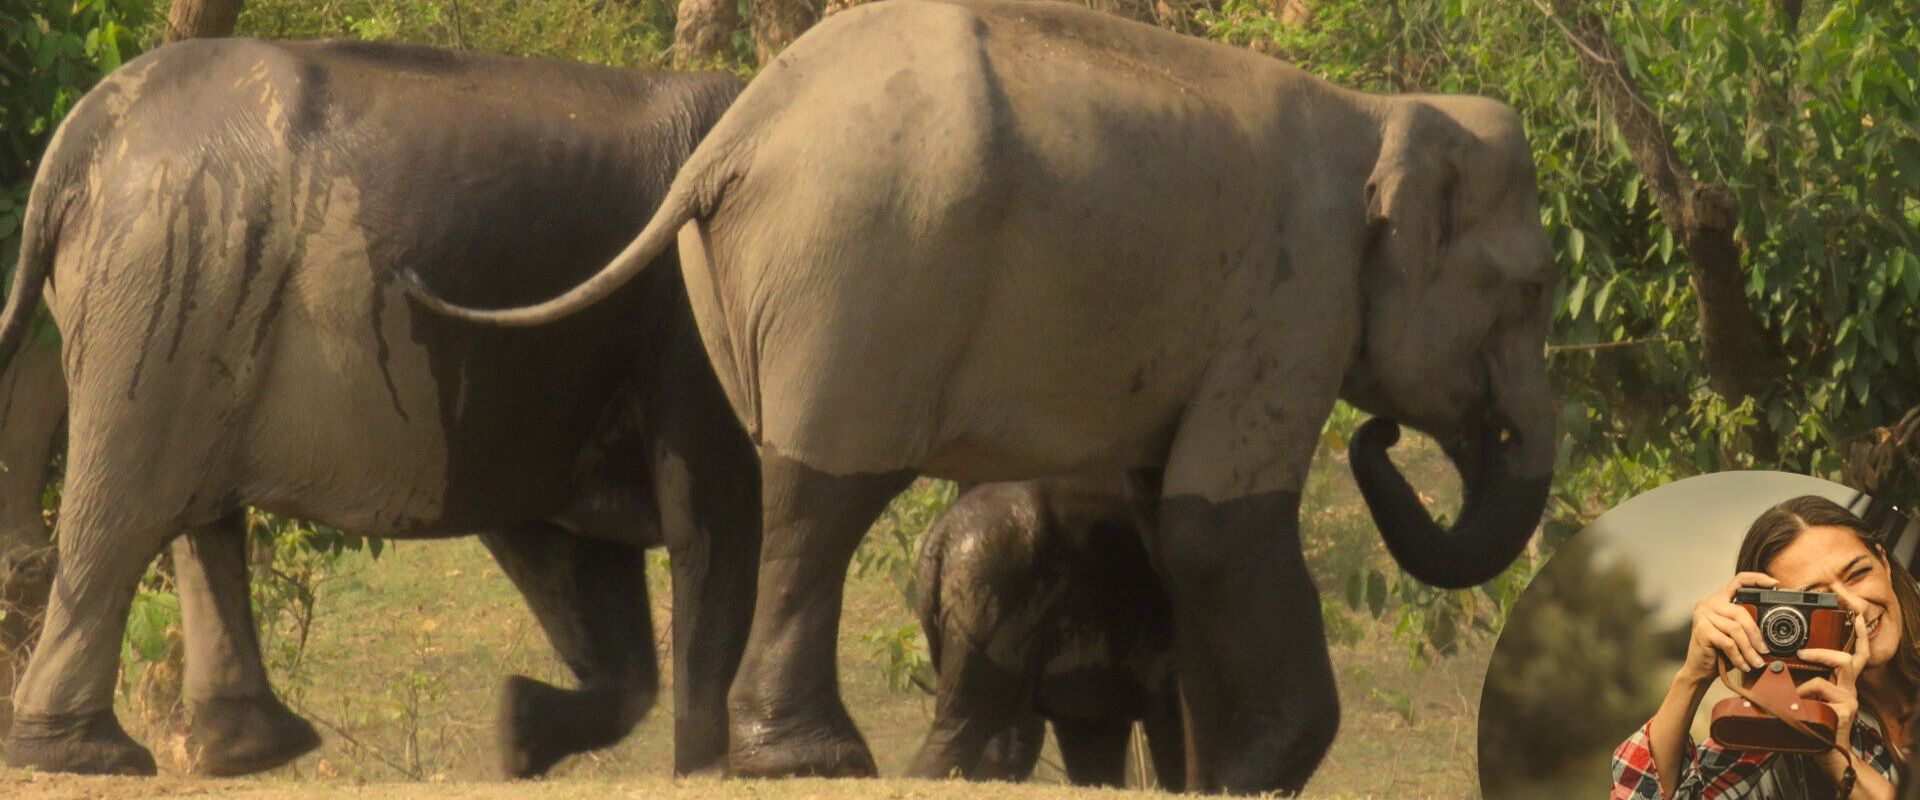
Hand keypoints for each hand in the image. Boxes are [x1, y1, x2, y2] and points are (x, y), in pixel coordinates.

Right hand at [1678, 572, 1777, 684]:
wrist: (1698, 669)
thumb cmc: (1720, 651)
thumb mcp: (1735, 634)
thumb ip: (1746, 623)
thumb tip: (1774, 627)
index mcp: (1718, 599)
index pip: (1739, 581)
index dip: (1757, 579)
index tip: (1775, 583)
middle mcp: (1708, 603)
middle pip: (1741, 612)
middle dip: (1756, 634)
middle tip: (1765, 650)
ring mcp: (1703, 615)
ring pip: (1736, 629)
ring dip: (1750, 649)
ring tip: (1757, 662)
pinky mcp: (1701, 630)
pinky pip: (1729, 643)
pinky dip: (1739, 657)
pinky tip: (1744, 666)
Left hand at [1799, 611, 1871, 786]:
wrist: (1823, 755)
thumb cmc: (1810, 725)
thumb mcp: (1802, 699)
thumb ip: (1796, 682)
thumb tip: (1771, 667)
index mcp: (1841, 683)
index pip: (1856, 654)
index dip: (1859, 636)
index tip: (1857, 617)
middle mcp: (1850, 688)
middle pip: (1850, 657)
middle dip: (1827, 650)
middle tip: (1803, 651)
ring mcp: (1850, 699)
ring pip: (1838, 669)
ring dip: (1810, 675)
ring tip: (1794, 689)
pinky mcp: (1846, 710)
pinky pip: (1821, 690)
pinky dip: (1803, 694)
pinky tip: (1797, 707)